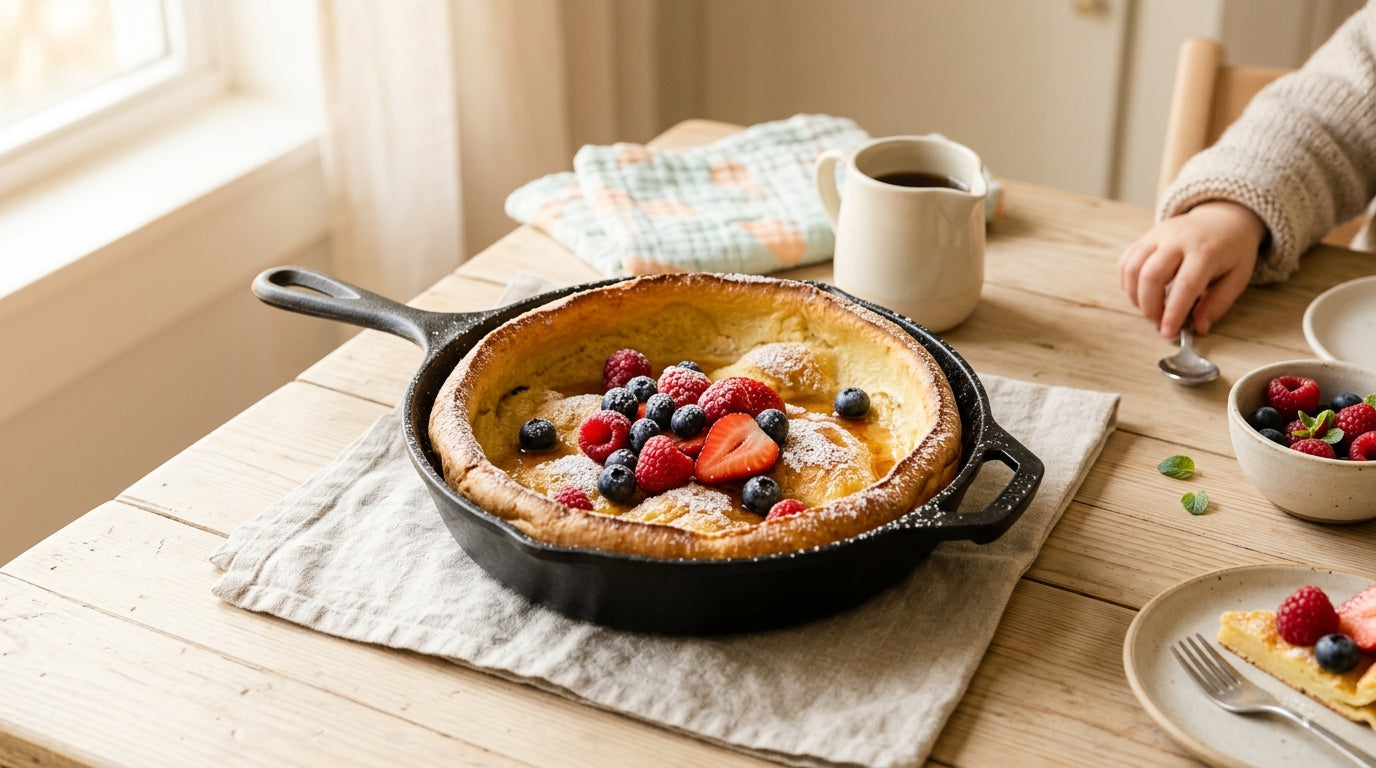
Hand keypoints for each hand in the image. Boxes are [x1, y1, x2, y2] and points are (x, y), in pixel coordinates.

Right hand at [1118, 200, 1265, 336]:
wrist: (1223, 218)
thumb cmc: (1231, 251)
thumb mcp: (1237, 277)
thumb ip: (1217, 303)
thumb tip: (1199, 328)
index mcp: (1206, 250)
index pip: (1185, 285)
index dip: (1173, 312)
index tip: (1168, 333)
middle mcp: (1178, 239)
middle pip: (1151, 276)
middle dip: (1150, 307)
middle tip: (1159, 323)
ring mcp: (1157, 235)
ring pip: (1132, 269)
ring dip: (1135, 297)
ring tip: (1150, 309)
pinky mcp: (1145, 237)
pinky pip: (1125, 262)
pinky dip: (1127, 283)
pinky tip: (1141, 293)